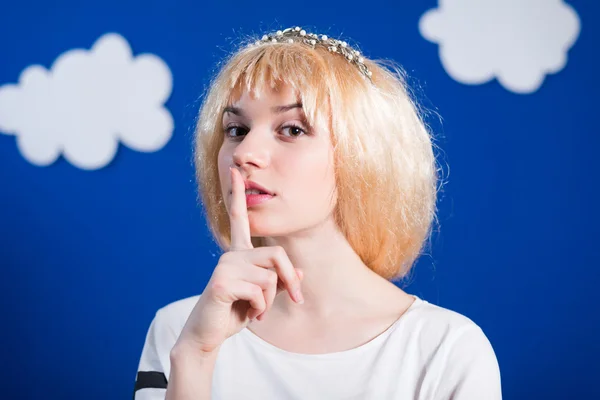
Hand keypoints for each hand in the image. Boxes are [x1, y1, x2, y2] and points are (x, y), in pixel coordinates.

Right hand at [174, 167, 303, 355]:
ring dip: (270, 301)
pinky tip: (248, 315)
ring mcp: (225, 267)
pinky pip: (260, 292)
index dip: (238, 195)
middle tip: (294, 300)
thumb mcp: (262, 296)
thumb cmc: (234, 313)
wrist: (208, 335)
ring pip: (270, 278)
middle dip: (288, 282)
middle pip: (276, 255)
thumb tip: (298, 271)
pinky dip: (261, 309)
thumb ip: (279, 281)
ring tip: (256, 310)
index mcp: (238, 254)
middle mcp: (231, 255)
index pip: (239, 220)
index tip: (234, 171)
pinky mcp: (222, 282)